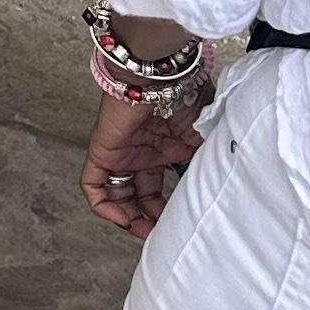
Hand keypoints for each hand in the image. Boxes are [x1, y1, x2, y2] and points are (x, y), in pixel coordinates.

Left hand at [82, 84, 203, 235]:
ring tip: (141, 231)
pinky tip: (122, 218)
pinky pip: (92, 185)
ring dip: (126, 217)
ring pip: (114, 193)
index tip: (174, 224)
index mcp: (163, 148)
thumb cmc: (184, 94)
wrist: (161, 75)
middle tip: (157, 234)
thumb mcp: (205, 137)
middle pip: (136, 195)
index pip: (157, 188)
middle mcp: (140, 152)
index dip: (163, 210)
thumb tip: (217, 187)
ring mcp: (120, 152)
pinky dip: (103, 206)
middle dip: (146, 218)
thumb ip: (207, 162)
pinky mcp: (102, 151)